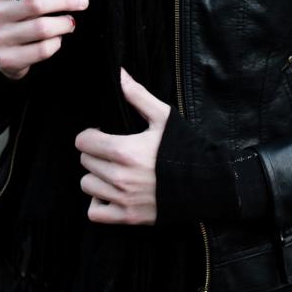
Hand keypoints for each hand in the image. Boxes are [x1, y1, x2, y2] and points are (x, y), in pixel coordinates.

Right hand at [0, 0, 88, 79]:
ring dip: (64, 23)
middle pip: (35, 2)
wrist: (1, 50)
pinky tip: (57, 38)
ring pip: (42, 28)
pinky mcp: (6, 59)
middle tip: (83, 0)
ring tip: (71, 21)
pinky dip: (56, 43)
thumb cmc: (16, 10)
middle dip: (65, 0)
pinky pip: (42, 50)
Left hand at [76, 68, 170, 224]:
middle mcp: (120, 178)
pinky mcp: (128, 218)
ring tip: (113, 170)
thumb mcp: (163, 117)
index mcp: (125, 151)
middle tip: (111, 151)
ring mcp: (123, 200)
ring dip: (96, 176)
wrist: (208, 184)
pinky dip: (99, 202)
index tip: (103, 134)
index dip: (91, 135)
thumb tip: (118, 74)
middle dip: (95, 153)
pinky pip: (95, 212)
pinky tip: (111, 191)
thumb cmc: (185, 147)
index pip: (83, 142)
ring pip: (87, 185)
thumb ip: (137, 95)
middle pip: (85, 162)